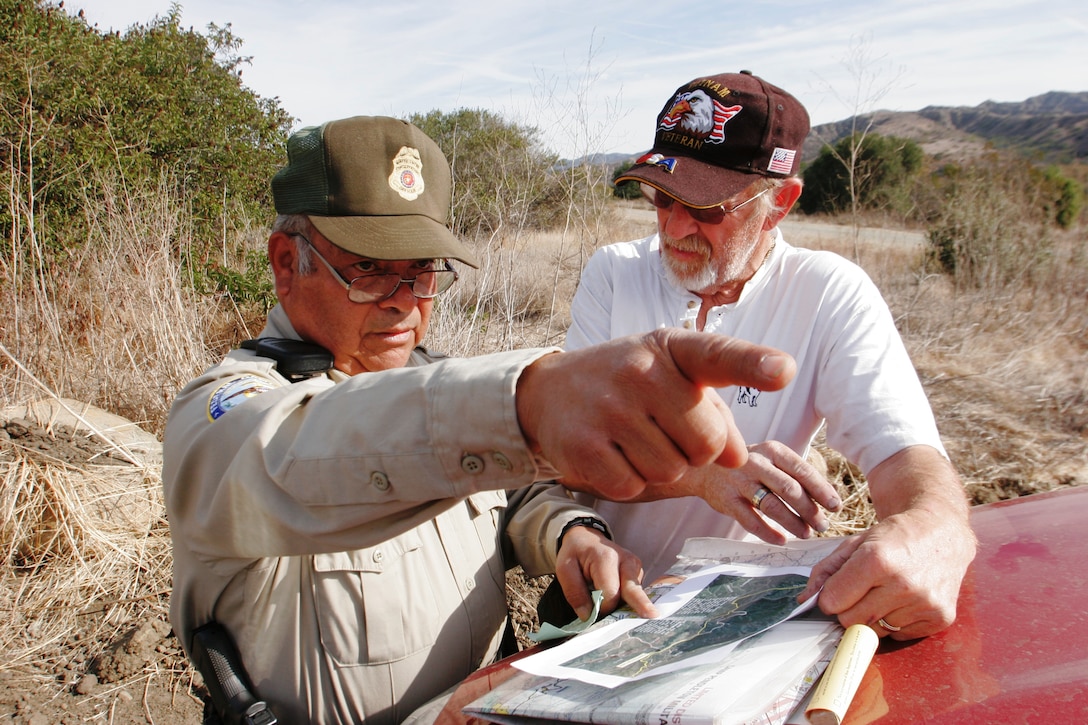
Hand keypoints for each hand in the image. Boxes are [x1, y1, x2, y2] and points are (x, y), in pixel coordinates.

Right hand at [516, 329, 795, 500]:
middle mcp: (640, 372)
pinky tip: (613, 453)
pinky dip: (630, 480)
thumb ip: (716, 410)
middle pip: (707, 443)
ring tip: (634, 438)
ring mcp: (609, 409)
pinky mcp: (584, 446)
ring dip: (661, 466)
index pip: (718, 355)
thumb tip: (738, 458)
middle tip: (665, 429)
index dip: (754, 364)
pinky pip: (635, 486)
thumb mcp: (672, 377)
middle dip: (696, 450)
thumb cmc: (630, 384)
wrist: (550, 392)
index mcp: (671, 348)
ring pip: (672, 470)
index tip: (783, 371)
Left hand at [554, 525, 656, 619]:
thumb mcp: (564, 569)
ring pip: (634, 594)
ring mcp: (635, 566)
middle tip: (653, 616)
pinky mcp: (638, 572)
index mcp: (606, 558)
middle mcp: (626, 560)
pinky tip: (626, 606)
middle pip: (633, 590)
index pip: (610, 593)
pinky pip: (635, 592)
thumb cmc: (575, 554)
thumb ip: (574, 592)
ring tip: (622, 609)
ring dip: (627, 606)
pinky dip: (630, 601)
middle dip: (640, 605)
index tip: (592, 614)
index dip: (602, 608)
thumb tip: (588, 616)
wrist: (586, 538)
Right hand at [632, 442, 842, 543]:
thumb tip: (829, 499)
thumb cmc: (750, 466)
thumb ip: (797, 475)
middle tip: (822, 525)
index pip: (802, 471)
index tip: (835, 507)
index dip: (821, 490)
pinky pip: (751, 521)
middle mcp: (756, 463)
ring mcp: (739, 482)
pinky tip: (781, 540)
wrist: (705, 468)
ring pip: (772, 506)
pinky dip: (768, 533)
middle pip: (790, 489)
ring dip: (793, 523)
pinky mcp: (727, 500)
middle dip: (810, 510)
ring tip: (806, 534)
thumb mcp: (773, 461)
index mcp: (772, 450)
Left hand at [797, 447, 976, 638]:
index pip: (832, 602)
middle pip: (850, 621)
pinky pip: (900, 635)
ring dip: (874, 615)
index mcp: (877, 559)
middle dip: (848, 608)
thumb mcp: (855, 543)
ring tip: (887, 591)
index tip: (837, 588)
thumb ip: (825, 571)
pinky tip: (905, 599)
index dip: (830, 596)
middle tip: (862, 591)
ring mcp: (924, 603)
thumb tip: (803, 601)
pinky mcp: (940, 618)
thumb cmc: (893, 536)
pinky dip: (896, 621)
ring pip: (875, 631)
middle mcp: (903, 584)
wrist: (942, 531)